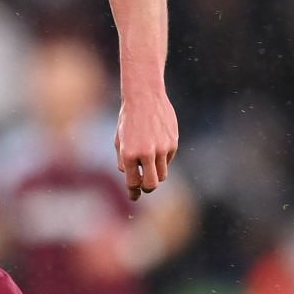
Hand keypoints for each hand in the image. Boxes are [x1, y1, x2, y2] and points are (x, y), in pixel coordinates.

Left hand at [115, 85, 179, 201]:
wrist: (144, 97)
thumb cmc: (128, 120)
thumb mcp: (119, 141)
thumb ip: (124, 162)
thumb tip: (132, 180)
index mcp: (129, 154)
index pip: (133, 183)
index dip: (133, 192)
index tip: (134, 196)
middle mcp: (146, 153)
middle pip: (152, 185)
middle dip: (147, 188)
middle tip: (145, 186)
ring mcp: (162, 148)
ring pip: (162, 175)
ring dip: (156, 174)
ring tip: (149, 164)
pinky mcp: (173, 143)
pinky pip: (168, 159)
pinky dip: (162, 158)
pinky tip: (156, 144)